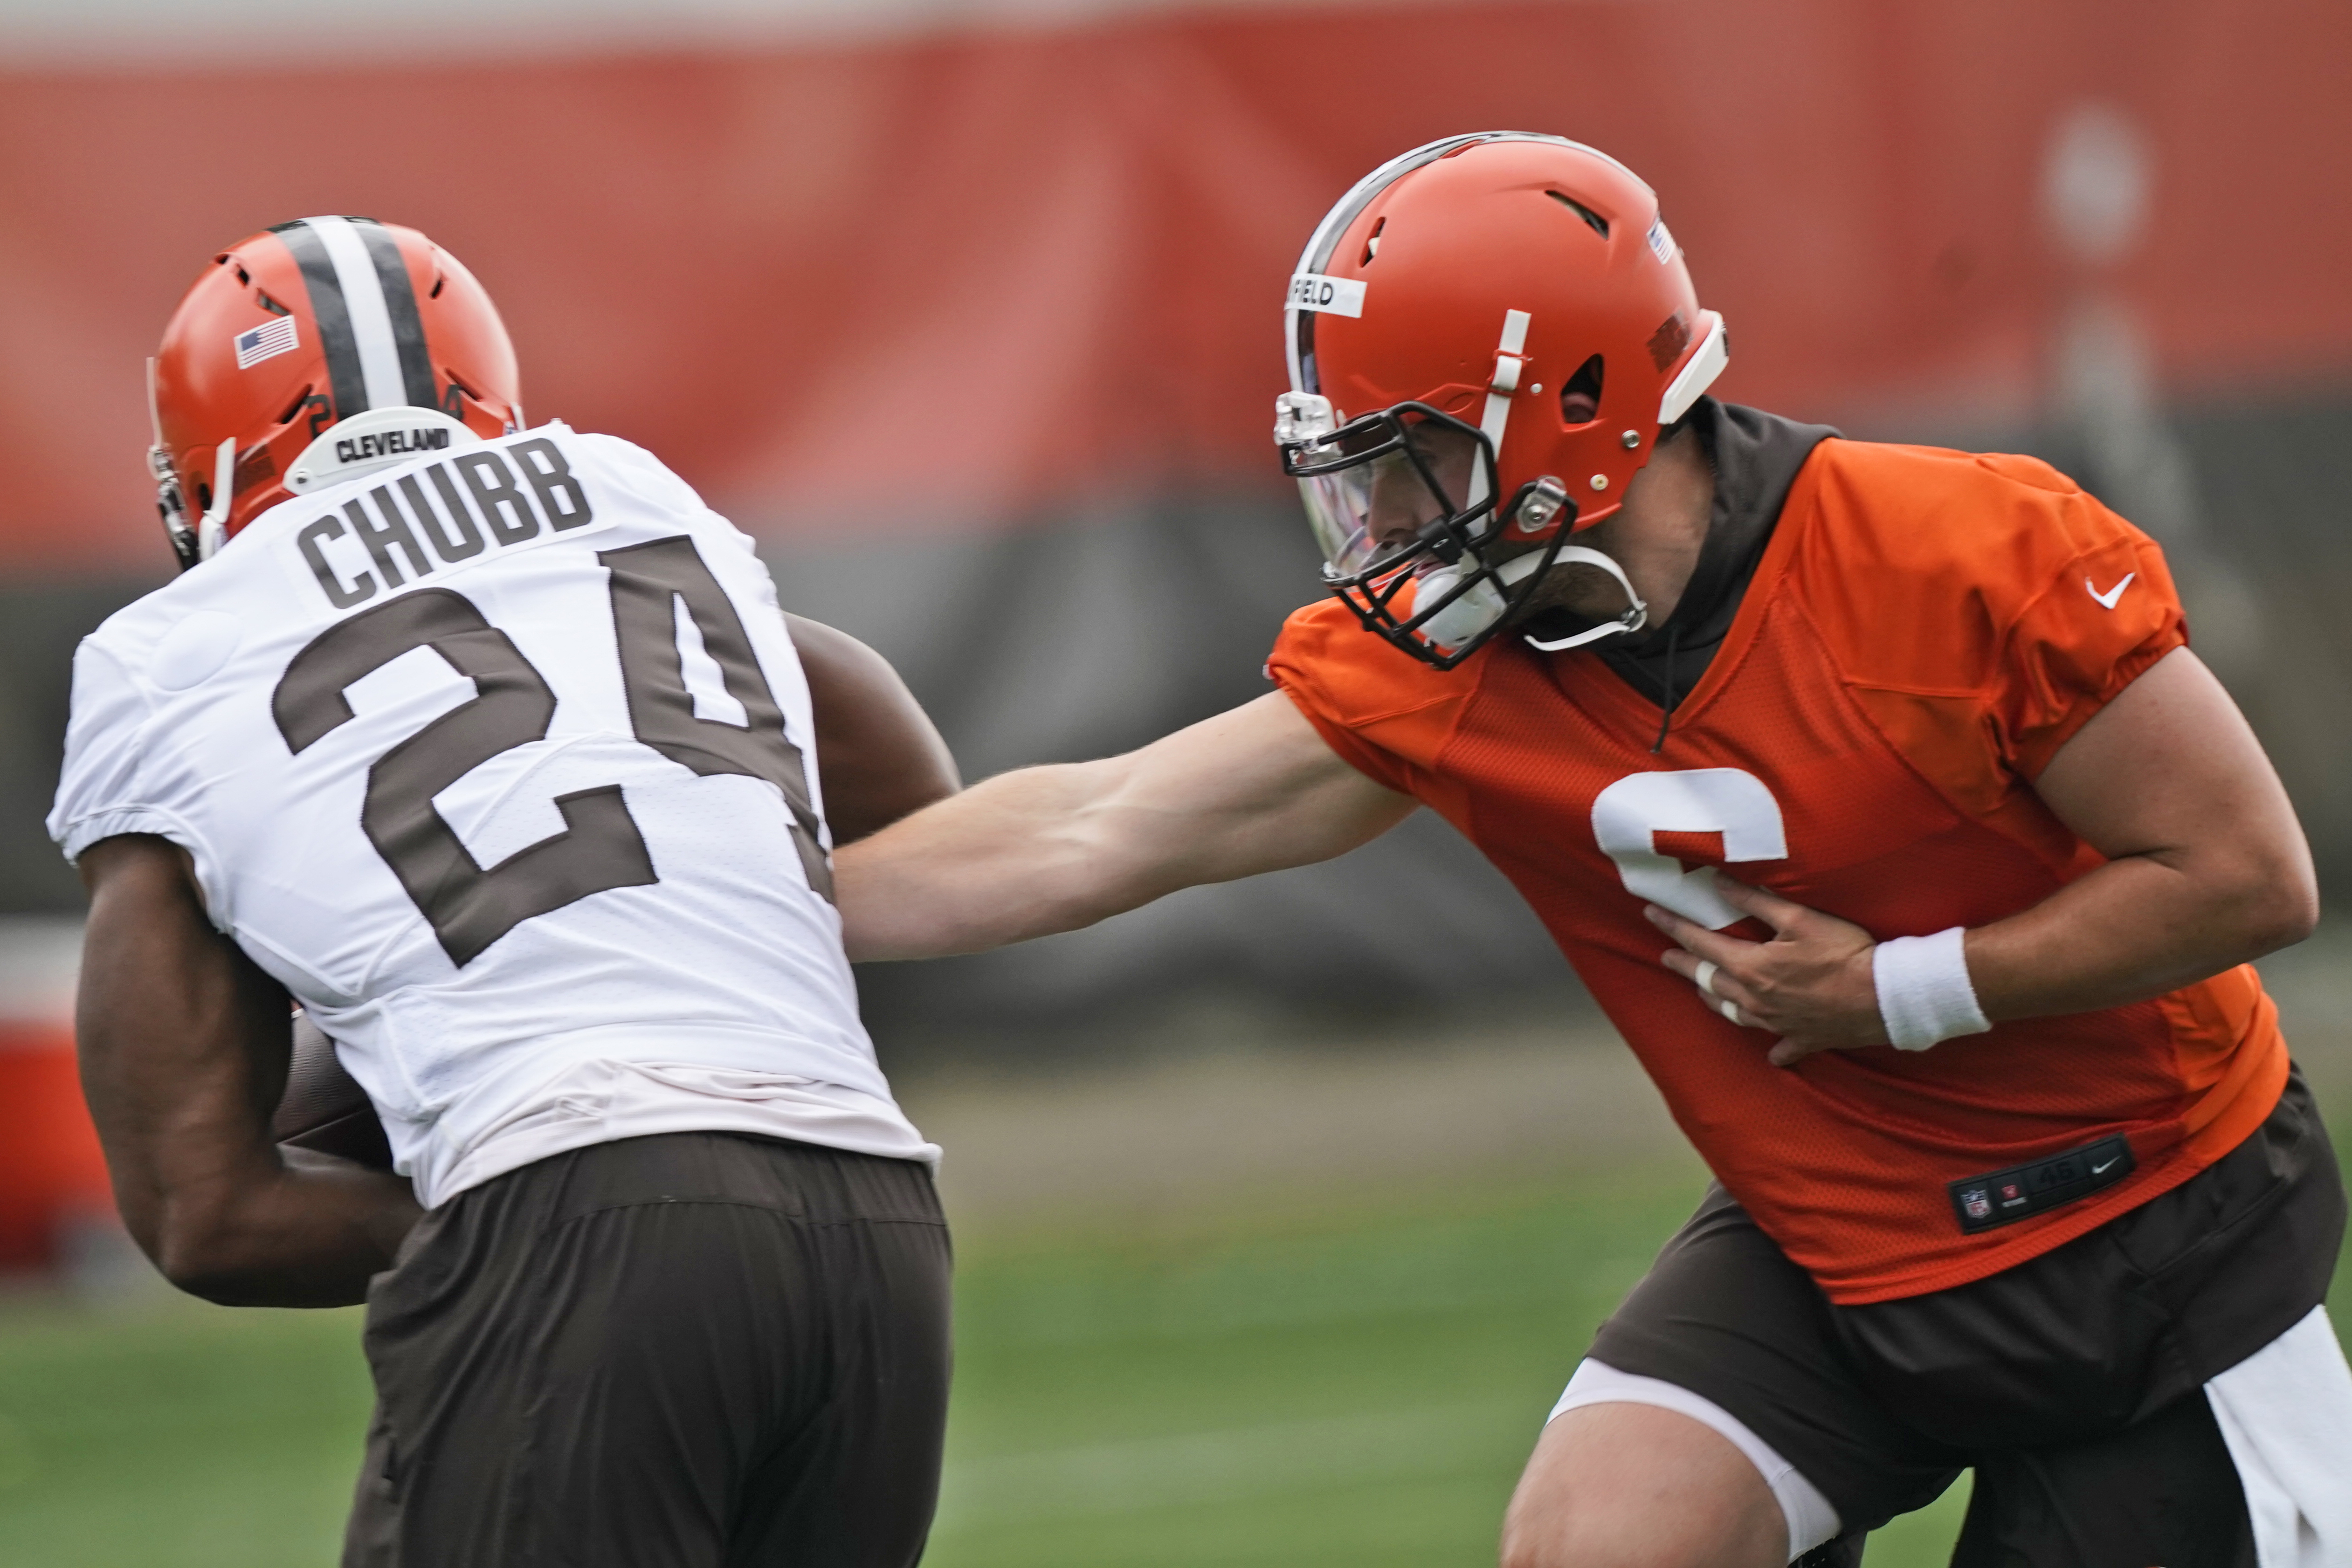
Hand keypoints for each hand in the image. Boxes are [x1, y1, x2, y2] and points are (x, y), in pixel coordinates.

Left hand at [1646, 875, 1884, 1066]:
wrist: (1885, 998)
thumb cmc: (1844, 954)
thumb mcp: (1799, 918)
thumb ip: (1756, 901)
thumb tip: (1718, 883)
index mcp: (1751, 968)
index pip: (1700, 944)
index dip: (1673, 927)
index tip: (1651, 915)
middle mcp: (1755, 1000)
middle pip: (1708, 981)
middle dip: (1684, 966)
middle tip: (1666, 957)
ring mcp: (1777, 1024)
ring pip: (1733, 1013)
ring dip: (1714, 1000)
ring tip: (1702, 991)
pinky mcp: (1802, 1039)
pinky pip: (1780, 1047)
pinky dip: (1773, 1047)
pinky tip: (1772, 1051)